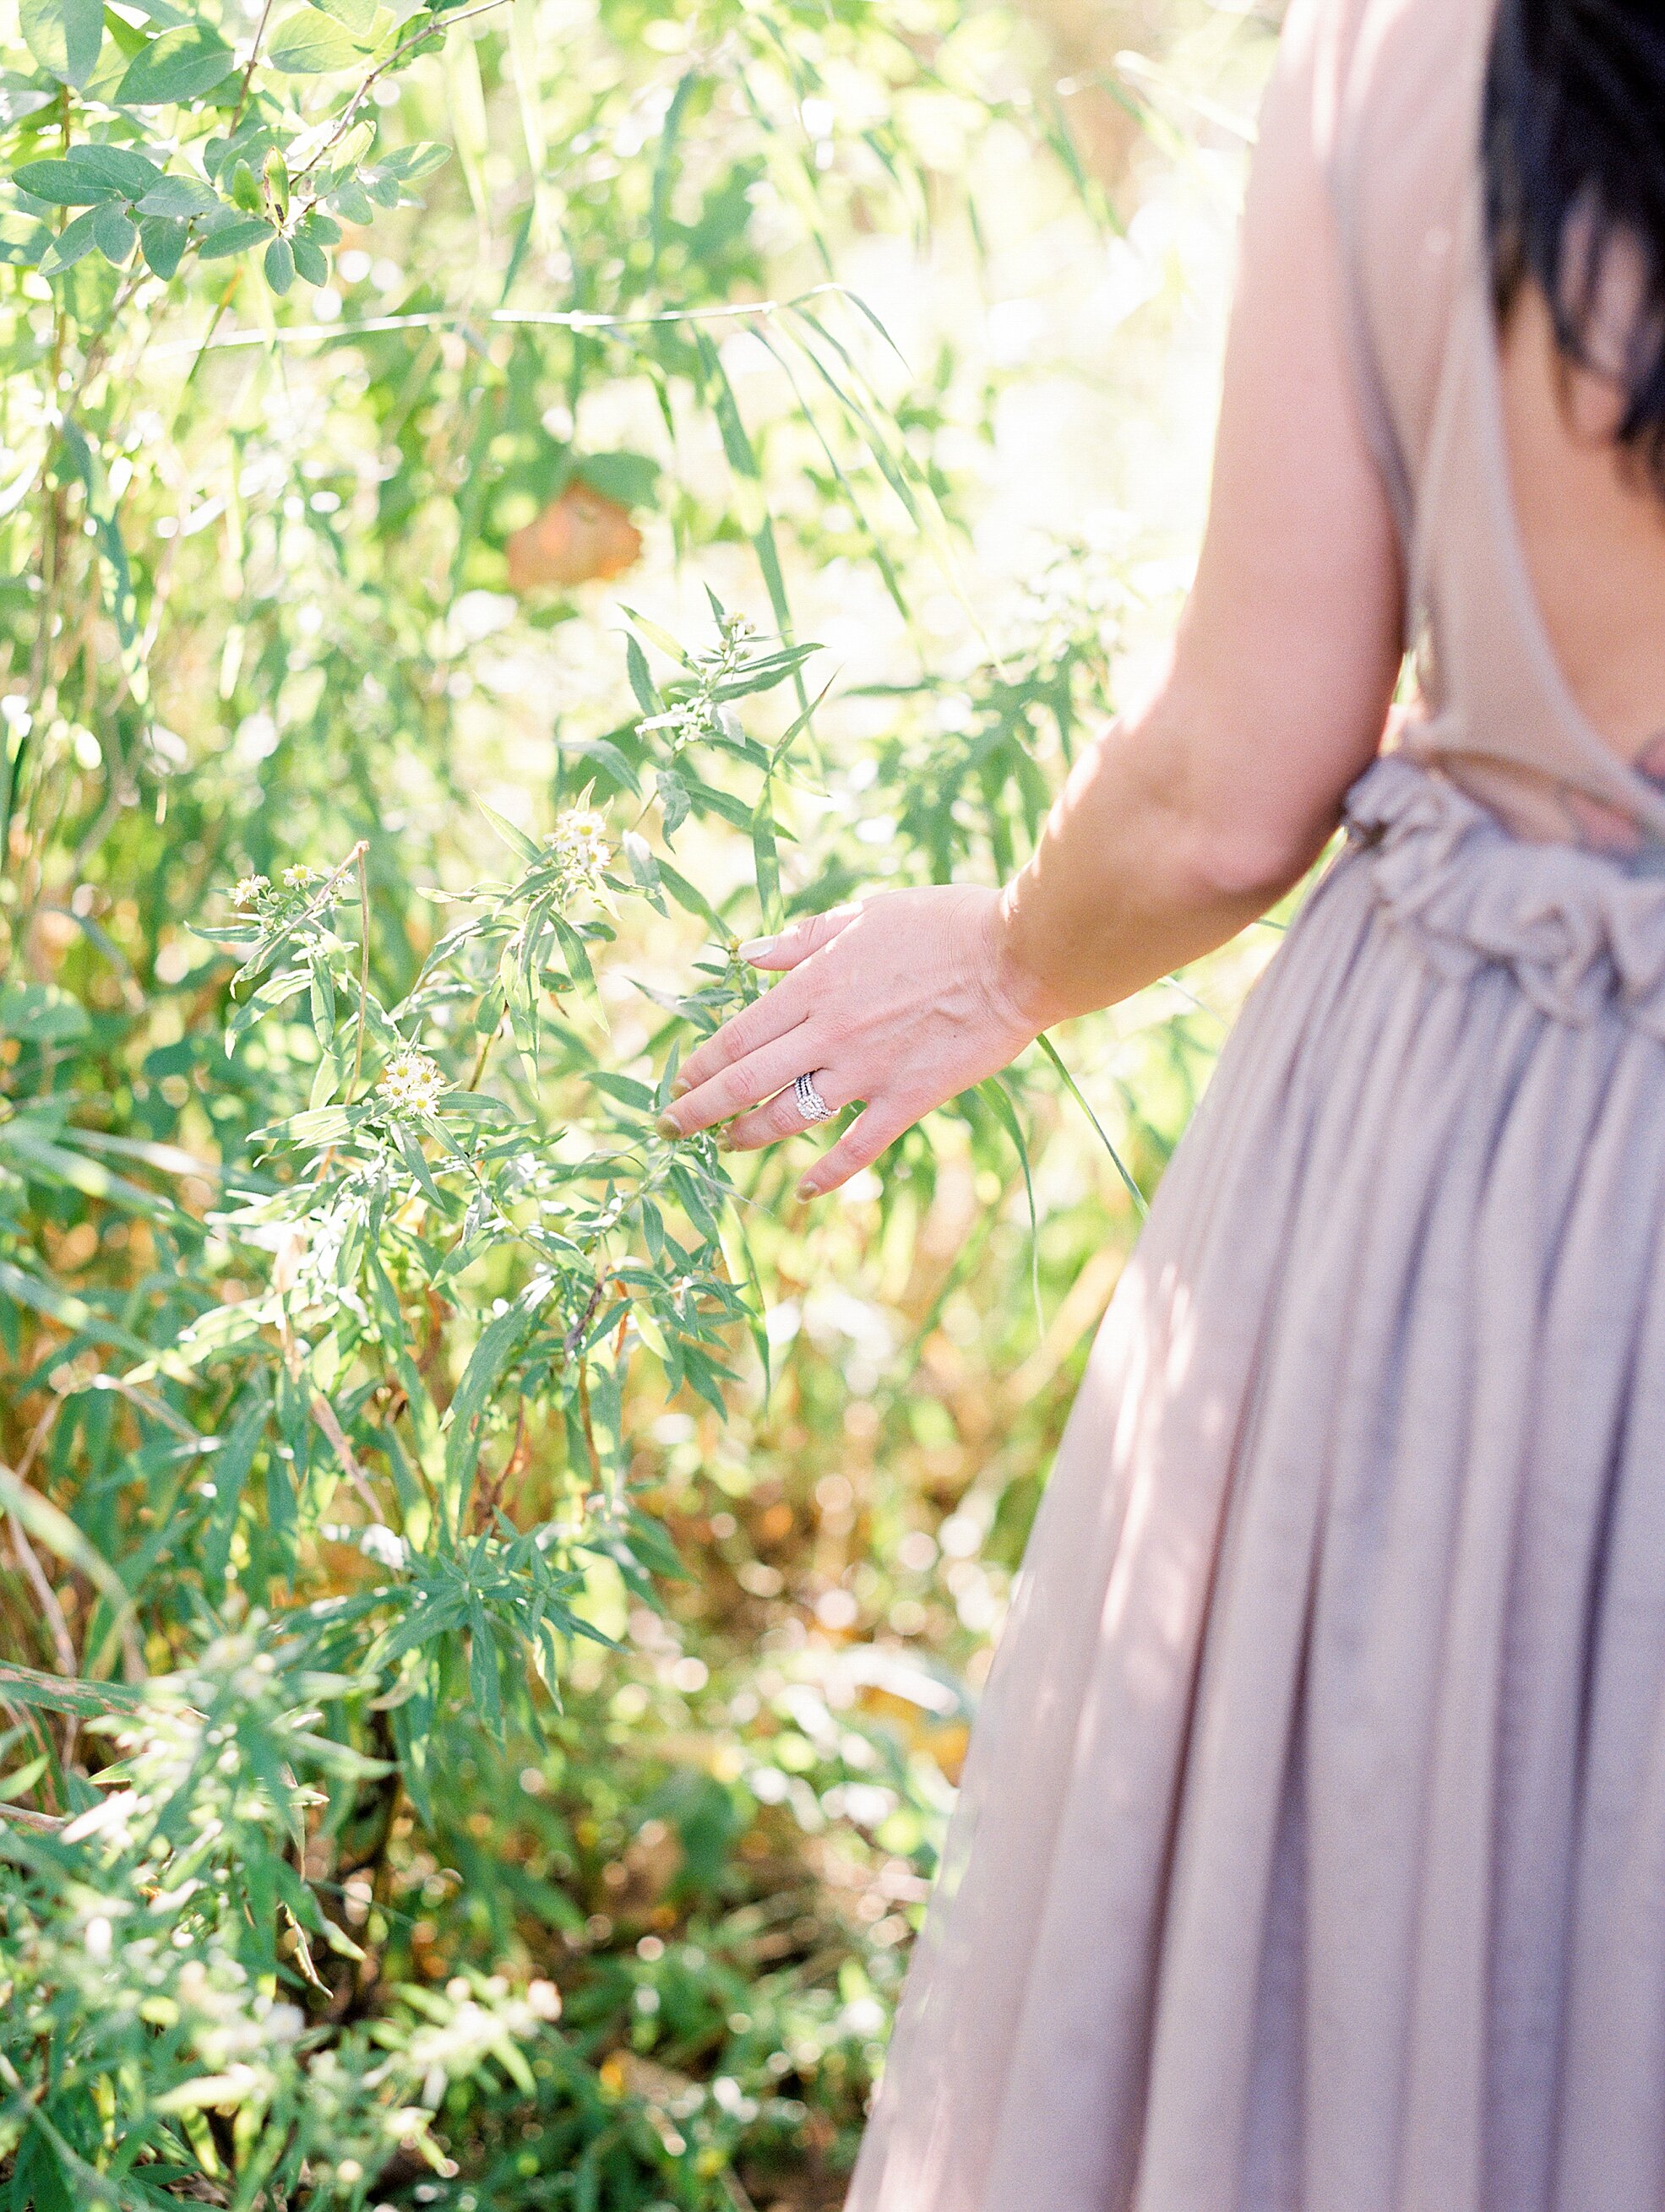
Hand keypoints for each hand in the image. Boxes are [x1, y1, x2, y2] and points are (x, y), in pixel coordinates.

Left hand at [657, 885, 1042, 1196]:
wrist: (1016, 957)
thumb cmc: (944, 923)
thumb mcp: (864, 914)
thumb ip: (801, 938)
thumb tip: (744, 954)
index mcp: (814, 984)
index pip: (738, 1035)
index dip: (700, 1063)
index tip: (679, 1079)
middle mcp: (829, 1032)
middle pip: (744, 1081)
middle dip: (699, 1109)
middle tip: (670, 1128)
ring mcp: (866, 1071)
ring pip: (788, 1116)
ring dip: (748, 1136)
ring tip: (725, 1146)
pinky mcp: (908, 1098)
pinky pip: (857, 1147)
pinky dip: (828, 1173)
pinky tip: (804, 1190)